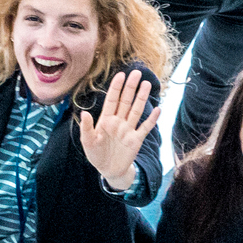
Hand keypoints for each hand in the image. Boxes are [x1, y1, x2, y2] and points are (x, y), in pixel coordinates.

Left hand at [76, 71, 159, 191]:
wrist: (109, 170)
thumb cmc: (96, 154)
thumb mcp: (88, 142)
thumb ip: (87, 128)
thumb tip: (84, 113)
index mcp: (106, 120)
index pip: (112, 100)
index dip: (116, 88)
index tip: (121, 75)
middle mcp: (118, 121)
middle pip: (126, 101)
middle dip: (130, 87)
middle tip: (136, 72)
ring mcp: (128, 129)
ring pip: (136, 110)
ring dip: (141, 98)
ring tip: (147, 84)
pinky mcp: (136, 140)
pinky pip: (145, 127)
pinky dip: (151, 119)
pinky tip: (157, 109)